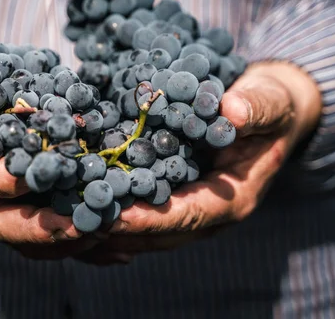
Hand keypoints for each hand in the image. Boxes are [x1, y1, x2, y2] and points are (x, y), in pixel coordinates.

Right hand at [0, 12, 92, 256]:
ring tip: (107, 231)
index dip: (5, 178)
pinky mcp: (16, 212)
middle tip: (88, 221)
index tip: (44, 171)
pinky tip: (113, 243)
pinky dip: (73, 245)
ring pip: (25, 238)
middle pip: (2, 222)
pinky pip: (42, 241)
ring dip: (65, 240)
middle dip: (43, 227)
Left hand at [78, 61, 321, 261]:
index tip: (112, 215)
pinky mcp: (171, 196)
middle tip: (72, 220)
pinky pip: (138, 213)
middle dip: (115, 229)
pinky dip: (109, 212)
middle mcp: (207, 213)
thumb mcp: (271, 101)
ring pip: (143, 231)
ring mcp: (187, 208)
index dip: (150, 219)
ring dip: (105, 225)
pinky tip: (75, 205)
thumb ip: (258, 108)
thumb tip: (234, 111)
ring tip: (64, 217)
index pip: (188, 216)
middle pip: (157, 233)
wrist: (267, 112)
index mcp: (233, 199)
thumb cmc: (271, 106)